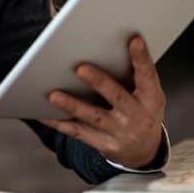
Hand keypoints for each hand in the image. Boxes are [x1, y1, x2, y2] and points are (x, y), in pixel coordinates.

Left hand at [40, 35, 165, 168]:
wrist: (143, 151)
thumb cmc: (140, 112)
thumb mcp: (146, 96)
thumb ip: (132, 76)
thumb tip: (104, 47)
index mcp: (151, 99)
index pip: (148, 76)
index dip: (141, 59)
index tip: (134, 40)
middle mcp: (137, 115)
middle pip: (116, 96)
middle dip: (99, 82)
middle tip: (80, 68)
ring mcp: (120, 131)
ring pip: (93, 116)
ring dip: (72, 105)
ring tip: (53, 95)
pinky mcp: (104, 143)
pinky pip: (77, 132)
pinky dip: (58, 123)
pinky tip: (42, 114)